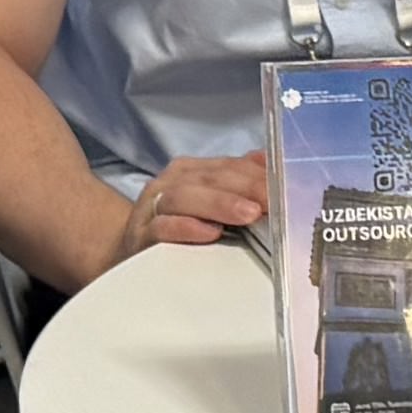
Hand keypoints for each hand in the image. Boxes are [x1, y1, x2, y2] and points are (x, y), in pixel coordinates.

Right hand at [108, 152, 270, 262]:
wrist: (124, 250)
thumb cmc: (175, 225)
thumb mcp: (207, 199)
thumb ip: (237, 181)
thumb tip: (268, 162)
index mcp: (191, 171)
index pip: (230, 166)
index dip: (259, 175)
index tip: (287, 186)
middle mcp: (171, 182)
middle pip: (211, 178)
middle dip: (247, 188)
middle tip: (273, 201)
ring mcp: (154, 207)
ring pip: (186, 197)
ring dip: (220, 204)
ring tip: (249, 214)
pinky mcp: (141, 235)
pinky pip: (163, 228)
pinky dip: (186, 228)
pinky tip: (209, 232)